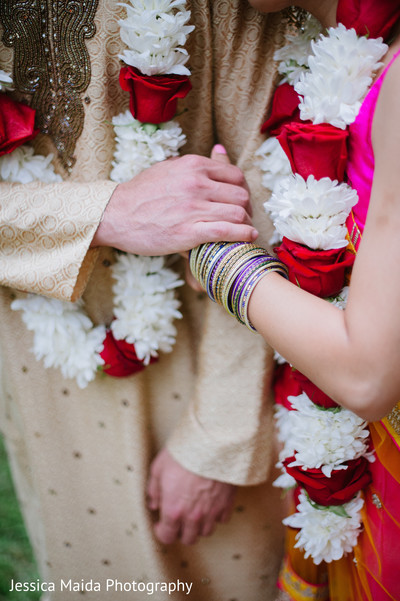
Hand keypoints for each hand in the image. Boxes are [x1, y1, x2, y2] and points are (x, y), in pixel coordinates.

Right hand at [91, 153, 256, 255]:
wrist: (115, 215)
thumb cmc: (140, 194)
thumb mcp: (168, 168)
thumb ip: (195, 164)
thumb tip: (219, 151)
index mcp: (193, 166)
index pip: (235, 175)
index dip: (243, 189)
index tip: (240, 200)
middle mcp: (196, 184)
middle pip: (241, 195)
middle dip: (247, 208)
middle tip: (244, 218)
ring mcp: (193, 208)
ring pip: (238, 212)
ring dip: (246, 222)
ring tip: (245, 229)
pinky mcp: (189, 231)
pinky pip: (226, 231)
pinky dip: (242, 234)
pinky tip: (248, 236)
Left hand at [147, 448, 236, 544]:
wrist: (211, 444)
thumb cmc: (183, 454)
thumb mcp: (159, 468)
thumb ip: (154, 490)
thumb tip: (154, 504)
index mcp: (173, 510)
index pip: (167, 536)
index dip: (162, 532)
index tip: (161, 524)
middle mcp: (193, 516)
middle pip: (188, 538)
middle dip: (181, 531)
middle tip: (179, 518)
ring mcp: (212, 511)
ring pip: (206, 532)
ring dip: (199, 525)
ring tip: (195, 512)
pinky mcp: (227, 503)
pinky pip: (222, 519)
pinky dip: (216, 516)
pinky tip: (211, 504)